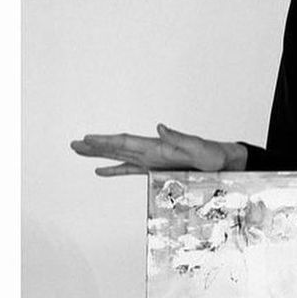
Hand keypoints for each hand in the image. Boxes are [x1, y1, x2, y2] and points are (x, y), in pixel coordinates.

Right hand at [70, 123, 247, 176]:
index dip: (106, 141)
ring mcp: (152, 160)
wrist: (223, 162)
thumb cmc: (212, 155)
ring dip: (100, 155)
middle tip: (73, 144)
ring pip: (120, 157)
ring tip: (80, 152)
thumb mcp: (197, 146)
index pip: (126, 142)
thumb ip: (178, 137)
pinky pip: (130, 169)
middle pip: (117, 147)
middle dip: (95, 146)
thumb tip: (159, 126)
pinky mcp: (156, 170)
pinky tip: (101, 171)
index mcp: (157, 146)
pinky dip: (115, 170)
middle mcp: (151, 151)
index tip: (87, 139)